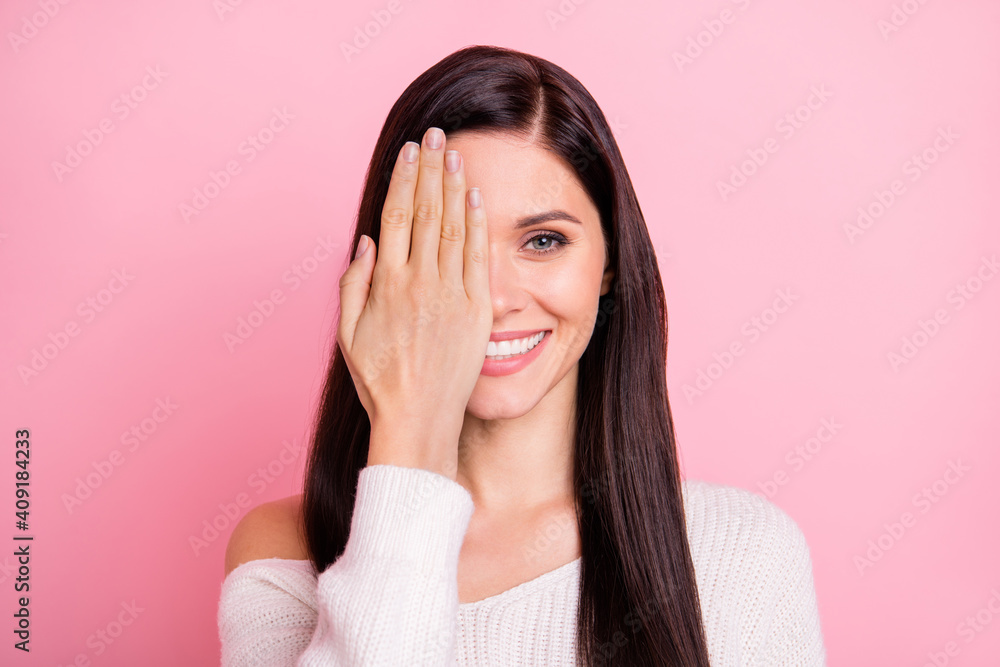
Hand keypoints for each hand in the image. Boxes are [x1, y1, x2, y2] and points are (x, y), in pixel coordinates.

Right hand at [336, 126, 490, 478]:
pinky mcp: (477, 310)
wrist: (419, 419)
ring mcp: (452, 294)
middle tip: (436, 136)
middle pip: (427, 211)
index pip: (397, 215)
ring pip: (454, 227)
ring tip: (456, 154)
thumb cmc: (381, 380)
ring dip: (455, 186)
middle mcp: (420, 282)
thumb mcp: (349, 334)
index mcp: (387, 284)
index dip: (404, 179)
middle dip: (431, 169)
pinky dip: (477, 224)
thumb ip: (354, 283)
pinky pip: (478, 257)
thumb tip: (367, 241)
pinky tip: (476, 198)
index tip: (409, 153)